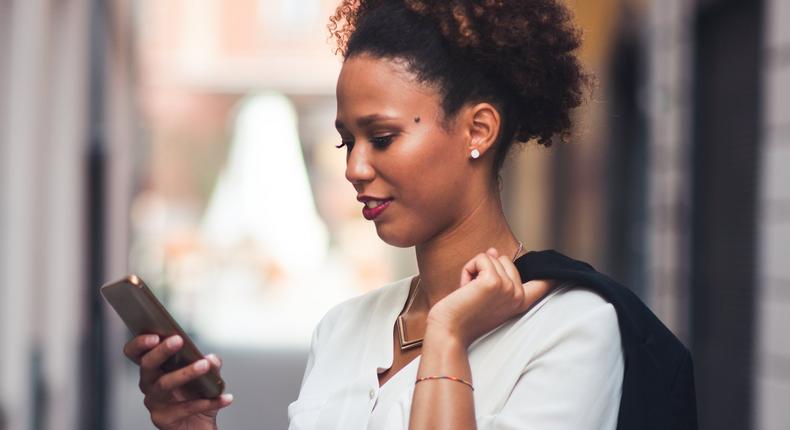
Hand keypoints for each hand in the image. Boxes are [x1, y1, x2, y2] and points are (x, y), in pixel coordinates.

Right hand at [123, 334, 232, 429]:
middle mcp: (149, 383)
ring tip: (205, 365)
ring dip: (186, 372)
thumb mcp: (207, 376)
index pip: (136, 353)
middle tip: (178, 340)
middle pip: (147, 365)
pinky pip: (185, 408)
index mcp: (155, 368)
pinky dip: (208, 402)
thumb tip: (212, 358)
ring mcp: (154, 402)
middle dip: (161, 351)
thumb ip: (210, 364)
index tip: (155, 335)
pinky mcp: (162, 419)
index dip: (140, 343)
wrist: (198, 427)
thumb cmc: (196, 397)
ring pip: (164, 384)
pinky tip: (224, 398)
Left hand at [426, 247, 553, 347]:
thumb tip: (494, 250)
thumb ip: (496, 273)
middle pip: (505, 260)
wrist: (448, 332)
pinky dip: (468, 269)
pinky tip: (464, 288)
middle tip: (475, 294)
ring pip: (492, 257)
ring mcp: (508, 288)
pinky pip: (481, 258)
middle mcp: (518, 295)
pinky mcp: (493, 282)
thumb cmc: (463, 316)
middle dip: (486, 270)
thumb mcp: (487, 294)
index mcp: (520, 302)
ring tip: (469, 293)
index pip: (545, 284)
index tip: (562, 273)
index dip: (552, 274)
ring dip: (474, 271)